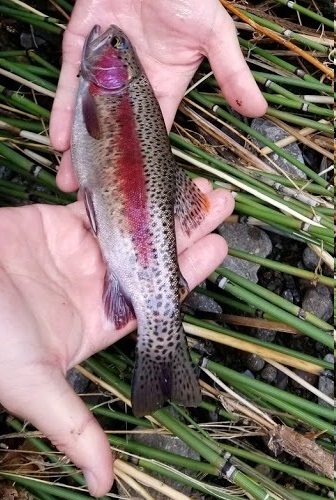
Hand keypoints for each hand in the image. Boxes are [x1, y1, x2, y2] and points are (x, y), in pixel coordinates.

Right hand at [0, 181, 233, 496]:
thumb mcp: (33, 385)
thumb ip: (73, 427)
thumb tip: (102, 482)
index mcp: (100, 323)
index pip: (158, 298)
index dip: (189, 274)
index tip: (218, 248)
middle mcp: (96, 287)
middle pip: (153, 257)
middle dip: (188, 231)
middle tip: (221, 206)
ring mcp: (79, 254)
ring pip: (132, 226)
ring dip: (163, 207)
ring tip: (198, 186)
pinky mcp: (58, 226)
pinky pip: (98, 206)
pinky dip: (122, 191)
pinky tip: (148, 177)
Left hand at [50, 0, 266, 191]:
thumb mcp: (215, 35)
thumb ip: (231, 73)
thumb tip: (257, 110)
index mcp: (164, 86)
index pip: (153, 131)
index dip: (143, 160)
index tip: (136, 188)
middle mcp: (132, 83)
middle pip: (116, 130)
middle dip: (105, 161)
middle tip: (94, 196)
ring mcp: (105, 67)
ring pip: (89, 113)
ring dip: (80, 147)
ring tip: (71, 180)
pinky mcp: (82, 47)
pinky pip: (71, 84)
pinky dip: (65, 110)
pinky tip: (60, 140)